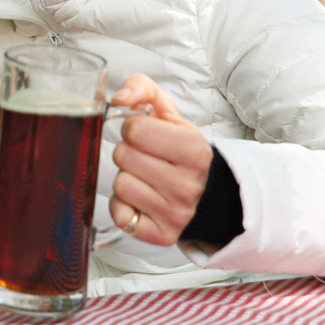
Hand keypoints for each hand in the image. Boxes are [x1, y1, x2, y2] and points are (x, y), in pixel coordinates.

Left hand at [106, 74, 211, 246]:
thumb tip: (120, 97)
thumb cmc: (179, 149)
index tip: (147, 135)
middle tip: (147, 156)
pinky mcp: (162, 235)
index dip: (134, 128)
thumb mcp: (168, 112)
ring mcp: (177, 214)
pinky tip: (142, 199)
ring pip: (120, 184)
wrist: (205, 191)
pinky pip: (120, 215)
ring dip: (126, 177)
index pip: (135, 129)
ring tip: (146, 177)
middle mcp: (188, 185)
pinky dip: (124, 205)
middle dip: (128, 151)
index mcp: (194, 150)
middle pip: (123, 155)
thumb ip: (142, 89)